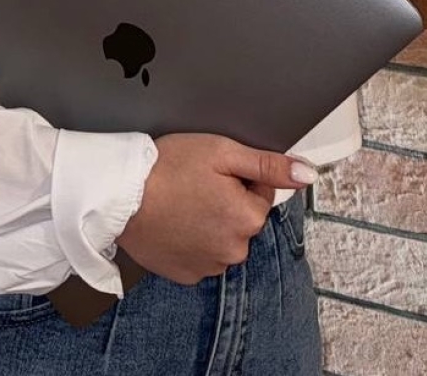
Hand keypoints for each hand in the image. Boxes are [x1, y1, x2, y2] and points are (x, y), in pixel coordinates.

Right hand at [115, 133, 315, 284]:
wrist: (119, 194)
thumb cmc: (166, 167)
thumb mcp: (222, 151)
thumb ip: (269, 164)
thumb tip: (307, 173)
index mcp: (247, 218)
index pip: (261, 191)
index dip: (238, 174)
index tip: (213, 169)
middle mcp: (234, 249)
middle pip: (242, 216)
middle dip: (226, 199)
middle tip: (195, 183)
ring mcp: (209, 266)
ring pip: (222, 236)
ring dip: (210, 220)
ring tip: (180, 201)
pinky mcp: (186, 274)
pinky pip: (201, 254)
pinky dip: (191, 239)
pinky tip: (173, 221)